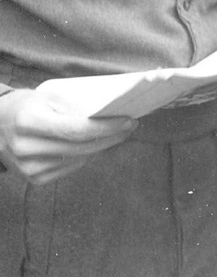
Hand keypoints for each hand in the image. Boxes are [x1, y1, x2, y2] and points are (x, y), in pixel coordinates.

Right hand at [0, 88, 134, 182]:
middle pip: (82, 147)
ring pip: (80, 159)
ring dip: (103, 147)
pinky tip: (96, 146)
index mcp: (28, 122)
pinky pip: (71, 168)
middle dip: (112, 137)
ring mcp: (28, 167)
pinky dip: (87, 157)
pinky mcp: (34, 179)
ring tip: (118, 134)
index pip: (76, 129)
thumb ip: (74, 106)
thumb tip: (112, 113)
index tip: (128, 120)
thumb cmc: (26, 106)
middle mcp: (25, 148)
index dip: (107, 127)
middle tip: (131, 126)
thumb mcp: (46, 97)